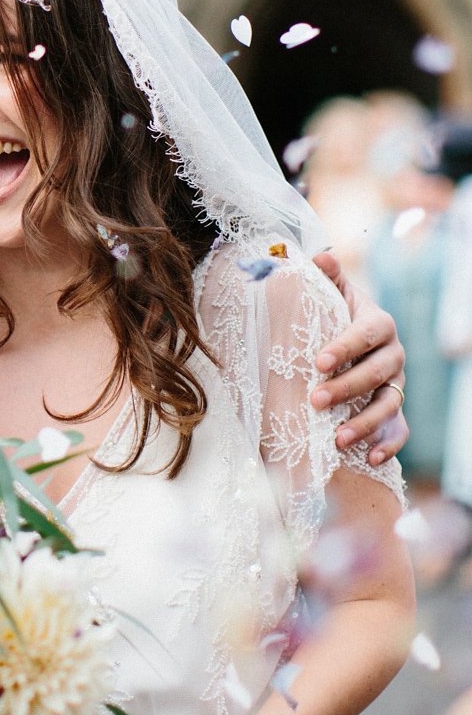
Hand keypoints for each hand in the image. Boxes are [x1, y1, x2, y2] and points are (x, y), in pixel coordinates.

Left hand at [310, 252, 407, 466]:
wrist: (350, 342)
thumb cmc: (333, 316)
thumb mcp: (330, 294)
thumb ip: (326, 276)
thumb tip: (319, 255)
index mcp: (377, 323)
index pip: (364, 333)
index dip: (344, 347)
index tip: (318, 362)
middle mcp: (392, 354)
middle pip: (377, 372)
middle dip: (347, 387)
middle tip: (315, 400)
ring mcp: (396, 383)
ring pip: (389, 404)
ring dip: (365, 422)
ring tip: (338, 439)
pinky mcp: (396, 411)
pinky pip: (400, 430)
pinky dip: (388, 445)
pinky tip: (371, 459)